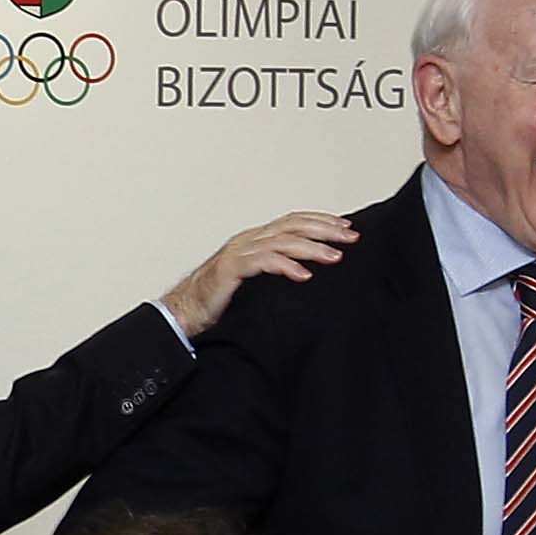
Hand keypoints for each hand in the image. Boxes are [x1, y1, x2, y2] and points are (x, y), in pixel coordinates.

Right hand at [161, 210, 357, 339]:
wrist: (185, 313)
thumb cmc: (219, 301)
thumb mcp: (257, 283)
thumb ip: (278, 272)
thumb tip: (310, 275)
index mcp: (256, 240)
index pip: (294, 222)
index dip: (322, 221)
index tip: (346, 229)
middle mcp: (249, 240)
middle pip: (293, 225)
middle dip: (325, 230)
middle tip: (350, 239)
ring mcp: (239, 252)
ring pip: (282, 241)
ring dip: (312, 248)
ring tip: (334, 257)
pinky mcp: (231, 268)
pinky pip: (263, 262)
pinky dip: (285, 266)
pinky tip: (303, 275)